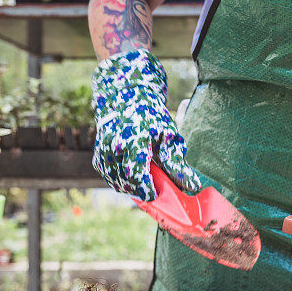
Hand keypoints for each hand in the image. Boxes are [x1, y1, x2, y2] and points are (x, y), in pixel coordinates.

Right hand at [91, 49, 200, 200]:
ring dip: (130, 187)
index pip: (136, 173)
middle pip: (124, 181)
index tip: (155, 195)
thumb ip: (178, 164)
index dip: (145, 190)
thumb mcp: (170, 136)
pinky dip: (120, 181)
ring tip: (144, 183)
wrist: (127, 94)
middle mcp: (115, 144)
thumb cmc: (153, 117)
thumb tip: (193, 186)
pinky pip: (108, 176)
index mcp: (135, 139)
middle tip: (154, 190)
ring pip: (114, 181)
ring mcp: (103, 149)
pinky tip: (132, 178)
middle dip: (139, 191)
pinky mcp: (98, 154)